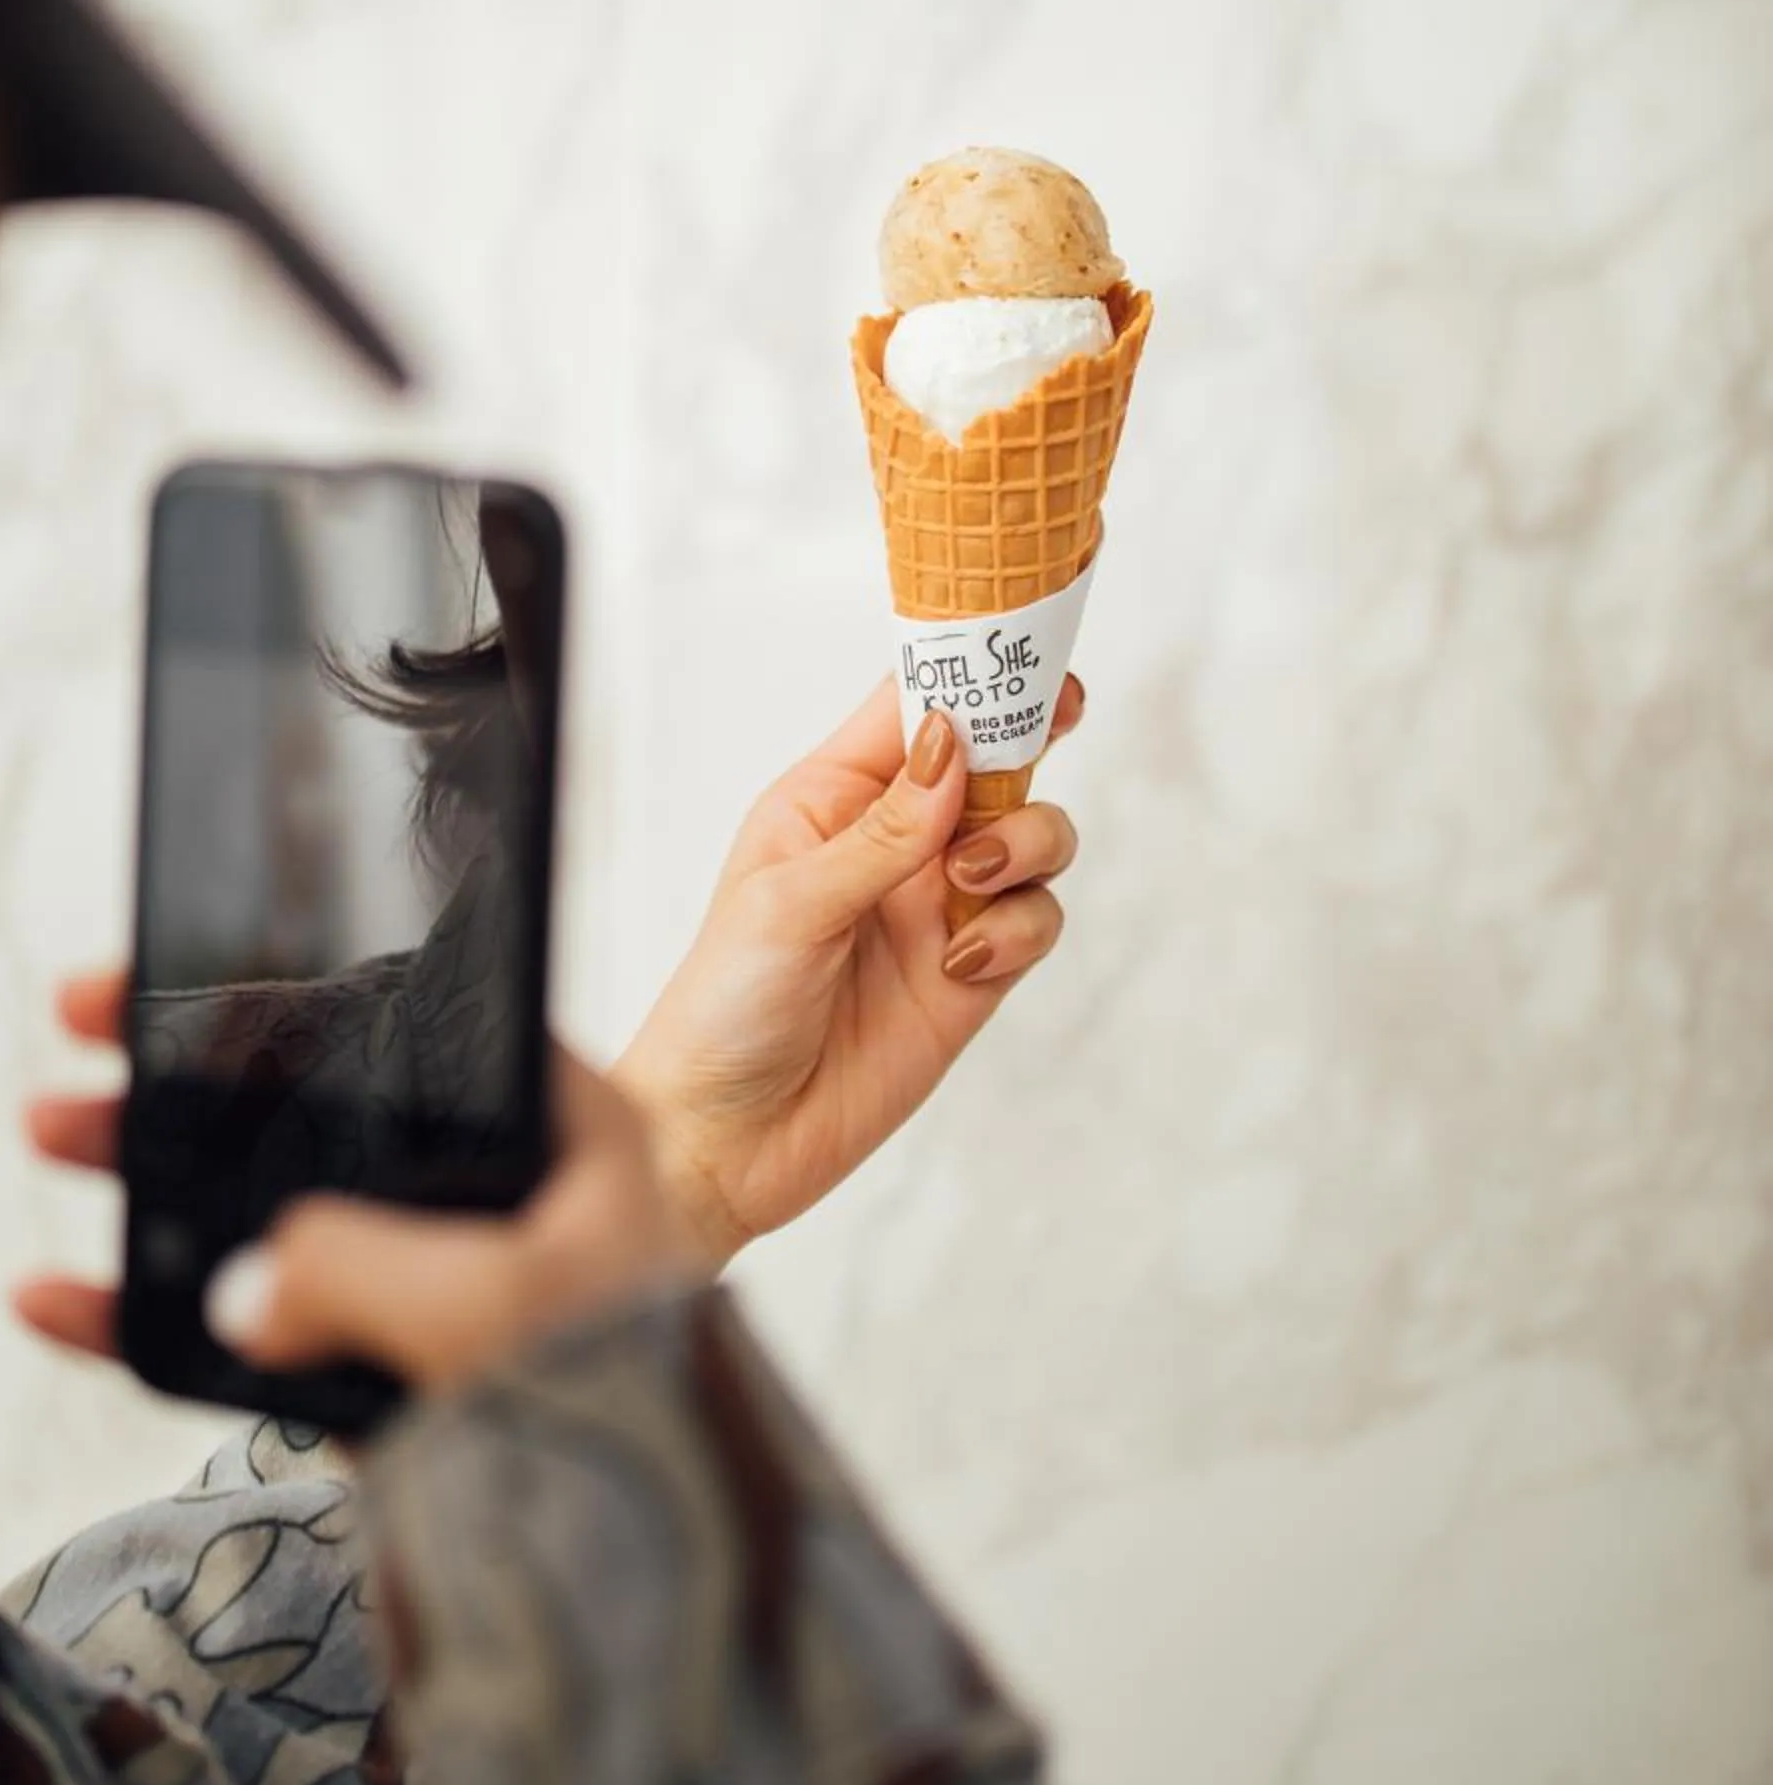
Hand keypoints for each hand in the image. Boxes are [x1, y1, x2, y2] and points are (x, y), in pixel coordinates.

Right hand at [15, 979, 689, 1394]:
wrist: (656, 1572)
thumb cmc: (625, 1407)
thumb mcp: (497, 1303)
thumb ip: (354, 1266)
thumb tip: (244, 1285)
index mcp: (554, 1127)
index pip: (402, 1023)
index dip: (278, 997)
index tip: (169, 987)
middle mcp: (492, 1187)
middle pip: (315, 1105)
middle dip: (188, 1080)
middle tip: (80, 1050)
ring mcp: (432, 1278)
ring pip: (270, 1207)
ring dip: (157, 1177)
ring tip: (51, 1138)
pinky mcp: (386, 1370)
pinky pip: (254, 1326)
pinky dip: (157, 1314)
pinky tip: (66, 1301)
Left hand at [616, 675, 1081, 1266]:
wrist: (728, 1141)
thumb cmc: (725, 1007)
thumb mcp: (790, 903)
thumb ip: (883, 830)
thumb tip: (950, 743)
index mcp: (831, 798)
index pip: (910, 707)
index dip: (969, 668)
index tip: (1024, 644)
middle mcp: (894, 841)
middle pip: (993, 758)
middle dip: (1031, 736)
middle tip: (1058, 718)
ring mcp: (939, 905)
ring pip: (1032, 834)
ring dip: (1027, 841)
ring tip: (971, 882)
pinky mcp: (973, 973)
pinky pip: (1035, 920)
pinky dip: (1020, 928)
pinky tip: (962, 964)